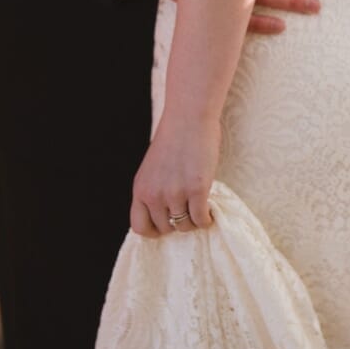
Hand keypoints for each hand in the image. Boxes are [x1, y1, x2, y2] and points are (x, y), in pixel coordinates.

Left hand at [130, 107, 219, 237]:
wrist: (188, 118)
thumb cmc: (173, 140)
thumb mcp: (153, 168)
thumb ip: (154, 190)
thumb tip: (164, 215)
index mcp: (140, 188)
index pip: (139, 226)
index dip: (154, 230)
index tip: (166, 222)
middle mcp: (154, 194)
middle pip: (165, 228)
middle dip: (177, 222)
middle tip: (188, 209)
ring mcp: (175, 193)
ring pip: (185, 226)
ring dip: (194, 220)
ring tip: (199, 206)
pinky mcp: (197, 190)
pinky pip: (201, 220)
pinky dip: (208, 218)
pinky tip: (210, 207)